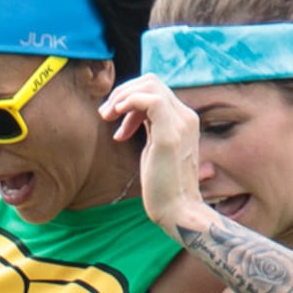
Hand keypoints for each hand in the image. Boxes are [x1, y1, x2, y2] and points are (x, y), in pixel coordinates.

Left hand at [98, 75, 208, 233]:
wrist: (177, 210)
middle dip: (123, 92)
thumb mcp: (156, 148)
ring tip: (107, 116)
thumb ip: (151, 128)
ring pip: (150, 85)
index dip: (130, 97)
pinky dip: (128, 102)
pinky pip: (150, 100)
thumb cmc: (163, 186)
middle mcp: (186, 117)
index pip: (156, 89)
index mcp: (184, 120)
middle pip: (152, 82)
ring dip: (122, 96)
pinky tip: (116, 117)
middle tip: (106, 114)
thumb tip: (134, 116)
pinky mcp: (170, 136)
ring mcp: (180, 124)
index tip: (115, 120)